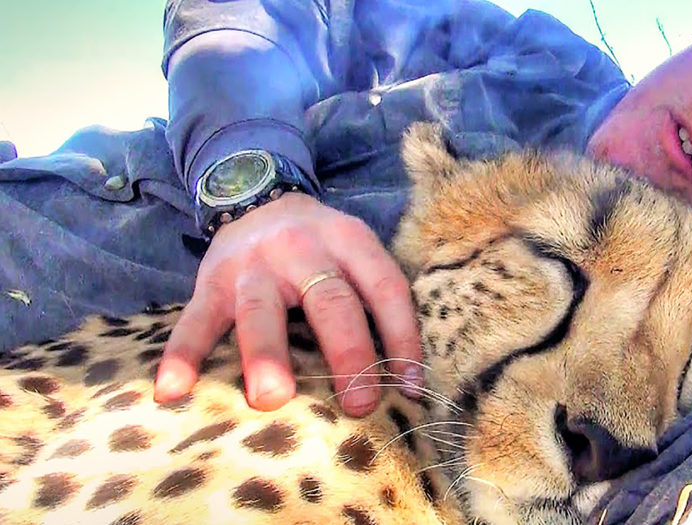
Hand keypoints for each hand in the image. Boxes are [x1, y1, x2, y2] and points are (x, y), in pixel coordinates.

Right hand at [153, 192, 422, 415]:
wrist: (255, 195)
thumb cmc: (320, 247)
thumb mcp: (354, 251)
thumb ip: (373, 298)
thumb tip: (406, 378)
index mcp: (350, 241)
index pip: (385, 288)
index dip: (402, 336)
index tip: (411, 387)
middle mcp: (303, 248)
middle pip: (330, 300)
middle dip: (347, 352)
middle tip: (359, 402)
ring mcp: (253, 265)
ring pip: (260, 309)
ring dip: (266, 354)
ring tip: (271, 399)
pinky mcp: (210, 281)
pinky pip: (195, 319)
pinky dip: (183, 354)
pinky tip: (173, 389)